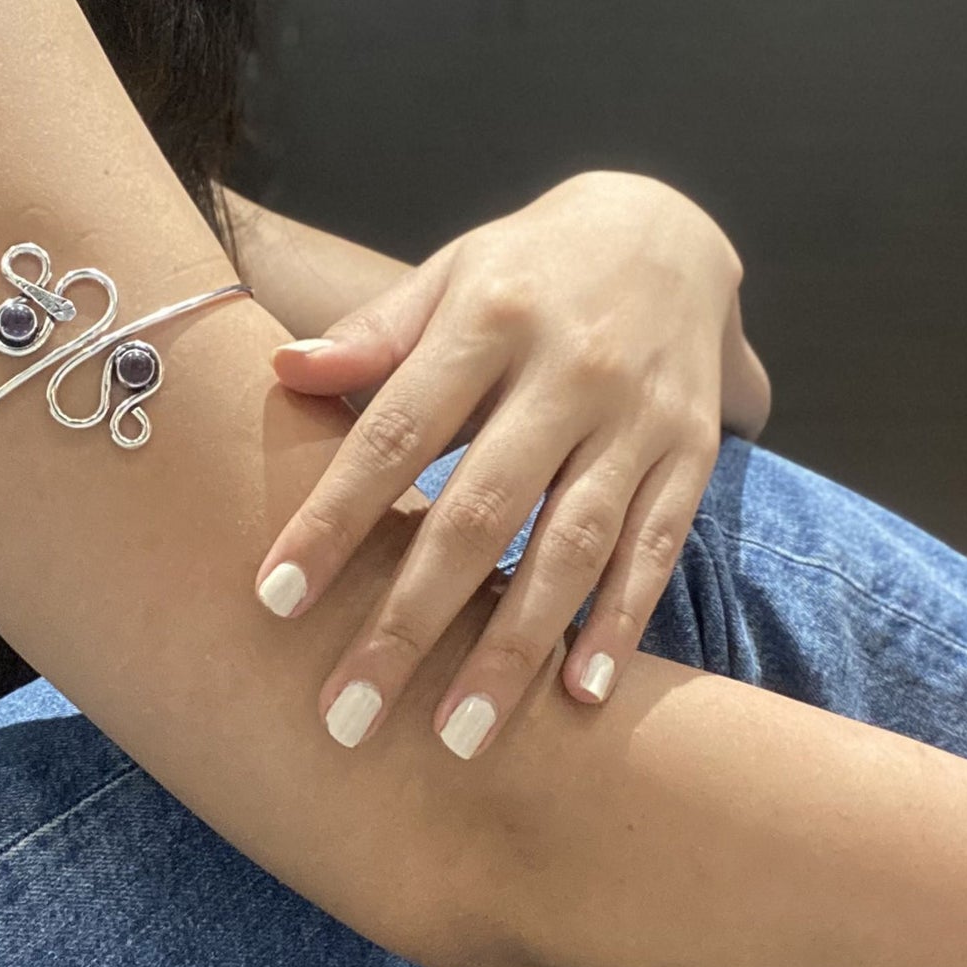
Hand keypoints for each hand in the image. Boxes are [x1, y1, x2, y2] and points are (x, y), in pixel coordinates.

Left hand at [252, 171, 769, 758]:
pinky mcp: (691, 457)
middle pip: (477, 512)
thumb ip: (375, 335)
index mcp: (489, 319)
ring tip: (459, 735)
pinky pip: (655, 551)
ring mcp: (637, 420)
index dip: (333, 519)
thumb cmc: (527, 271)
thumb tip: (281, 370)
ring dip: (513, 648)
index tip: (275, 601)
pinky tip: (579, 695)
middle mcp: (568, 372)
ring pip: (570, 547)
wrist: (672, 230)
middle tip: (349, 716)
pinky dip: (618, 625)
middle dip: (410, 621)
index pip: (395, 432)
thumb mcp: (449, 276)